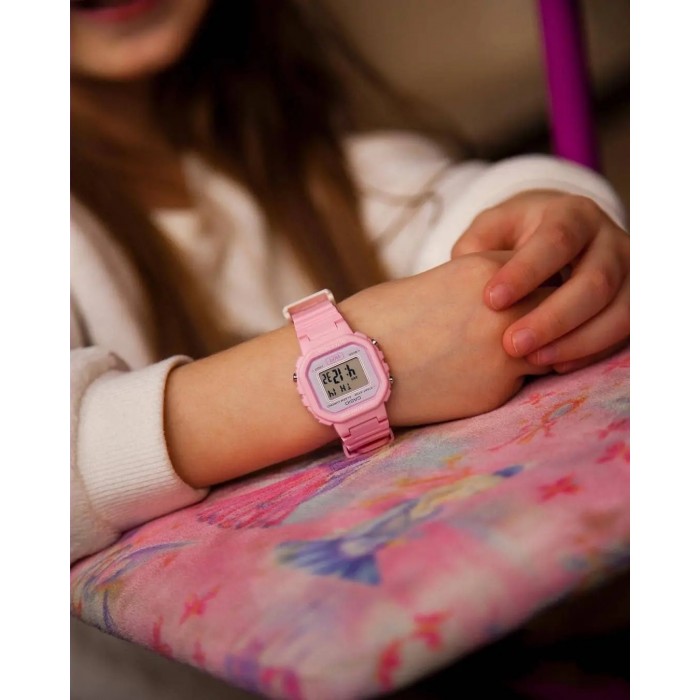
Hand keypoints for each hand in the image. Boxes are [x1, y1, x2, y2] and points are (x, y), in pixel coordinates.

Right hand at [341, 252, 550, 426]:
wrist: (353, 363)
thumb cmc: (382, 319)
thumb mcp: (440, 284)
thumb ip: (483, 290)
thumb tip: (507, 305)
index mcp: (488, 269)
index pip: (541, 271)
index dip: (538, 286)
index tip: (534, 296)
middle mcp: (506, 307)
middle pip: (558, 306)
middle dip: (553, 316)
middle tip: (540, 327)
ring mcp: (506, 350)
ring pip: (554, 347)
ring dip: (543, 350)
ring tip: (517, 354)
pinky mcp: (498, 389)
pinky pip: (525, 382)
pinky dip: (514, 380)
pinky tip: (482, 378)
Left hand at [450, 190, 629, 372]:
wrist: (556, 239)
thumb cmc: (513, 240)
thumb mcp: (490, 232)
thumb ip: (477, 250)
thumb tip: (469, 285)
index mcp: (571, 214)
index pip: (556, 240)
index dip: (527, 272)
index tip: (492, 301)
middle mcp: (609, 239)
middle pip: (594, 280)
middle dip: (553, 317)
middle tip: (511, 344)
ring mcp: (630, 273)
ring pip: (618, 310)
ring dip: (576, 341)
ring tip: (533, 362)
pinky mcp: (636, 302)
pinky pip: (624, 332)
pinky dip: (592, 352)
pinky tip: (557, 366)